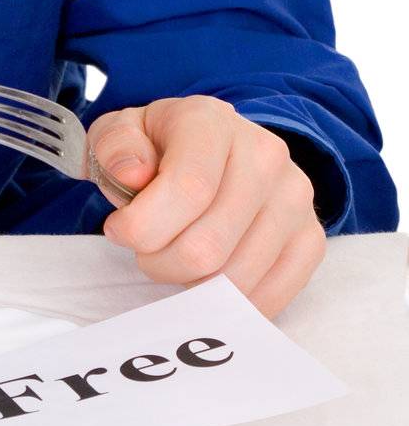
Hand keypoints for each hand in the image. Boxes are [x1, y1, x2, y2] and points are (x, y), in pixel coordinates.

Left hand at [86, 95, 327, 321]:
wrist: (209, 152)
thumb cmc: (158, 148)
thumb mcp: (120, 134)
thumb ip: (115, 147)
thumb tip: (134, 173)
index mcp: (212, 122)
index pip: (188, 189)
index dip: (144, 226)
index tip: (119, 230)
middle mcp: (265, 155)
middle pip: (208, 246)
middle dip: (160, 262)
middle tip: (146, 250)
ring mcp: (295, 198)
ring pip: (235, 279)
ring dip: (191, 284)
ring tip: (175, 257)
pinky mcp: (310, 238)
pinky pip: (269, 298)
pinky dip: (227, 303)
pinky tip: (205, 279)